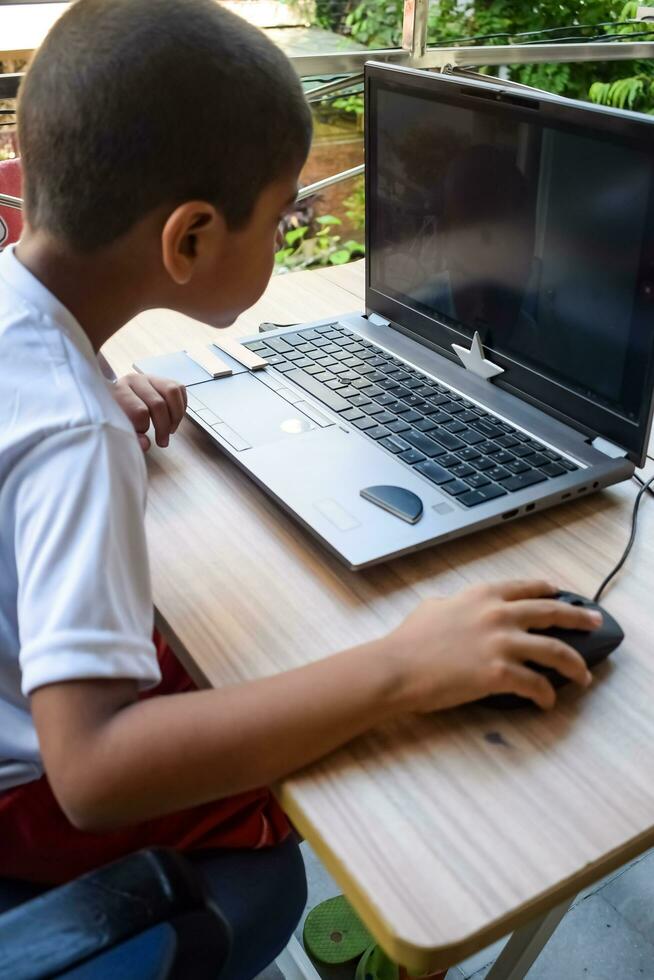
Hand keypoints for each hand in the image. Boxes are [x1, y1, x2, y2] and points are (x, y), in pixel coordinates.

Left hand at [111, 373, 186, 450]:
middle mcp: (135, 379)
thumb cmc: (116, 415)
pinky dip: (181, 406)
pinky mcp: (162, 379)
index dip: (144, 427)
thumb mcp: (117, 427)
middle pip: (158, 403)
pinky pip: (179, 389)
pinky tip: (174, 418)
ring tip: (171, 429)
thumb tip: (146, 444)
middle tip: (163, 442)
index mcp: (118, 391)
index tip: (143, 436)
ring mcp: (150, 377)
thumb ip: (131, 436)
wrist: (115, 400)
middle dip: (163, 427)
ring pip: (172, 392)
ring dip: (175, 416)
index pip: (139, 411)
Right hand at [385, 580, 600, 711]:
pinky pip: (535, 684)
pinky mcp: (499, 674)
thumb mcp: (433, 607)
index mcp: (482, 595)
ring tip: (583, 676)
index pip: (527, 588)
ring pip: (555, 651)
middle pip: (552, 613)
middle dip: (579, 618)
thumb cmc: (408, 640)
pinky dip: (545, 695)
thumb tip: (456, 609)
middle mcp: (498, 614)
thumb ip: (455, 605)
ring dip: (574, 665)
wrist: (396, 667)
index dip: (548, 591)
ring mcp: (501, 643)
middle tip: (594, 623)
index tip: (561, 594)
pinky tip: (547, 702)